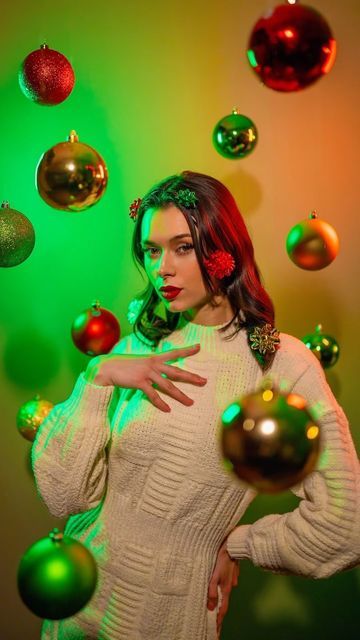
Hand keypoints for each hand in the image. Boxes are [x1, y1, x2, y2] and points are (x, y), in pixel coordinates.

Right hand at [84, 344, 206, 411]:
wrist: (106, 367)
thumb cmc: (121, 365)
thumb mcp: (139, 362)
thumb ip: (149, 366)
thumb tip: (156, 372)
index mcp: (153, 358)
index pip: (174, 353)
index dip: (186, 350)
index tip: (199, 347)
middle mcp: (153, 364)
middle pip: (176, 371)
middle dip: (191, 377)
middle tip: (204, 381)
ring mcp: (147, 373)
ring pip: (168, 385)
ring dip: (180, 395)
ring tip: (190, 403)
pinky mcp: (140, 382)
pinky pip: (153, 394)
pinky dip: (161, 403)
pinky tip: (168, 410)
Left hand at [207, 538, 239, 635]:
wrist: (233, 544)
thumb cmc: (222, 559)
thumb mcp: (214, 576)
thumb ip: (212, 591)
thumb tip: (211, 607)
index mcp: (226, 589)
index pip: (222, 610)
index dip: (218, 621)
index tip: (216, 632)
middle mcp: (229, 586)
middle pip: (223, 603)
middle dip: (219, 615)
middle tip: (215, 625)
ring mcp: (231, 579)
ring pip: (225, 594)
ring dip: (220, 603)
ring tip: (215, 612)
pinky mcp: (230, 573)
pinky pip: (226, 585)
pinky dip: (222, 591)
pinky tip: (220, 592)